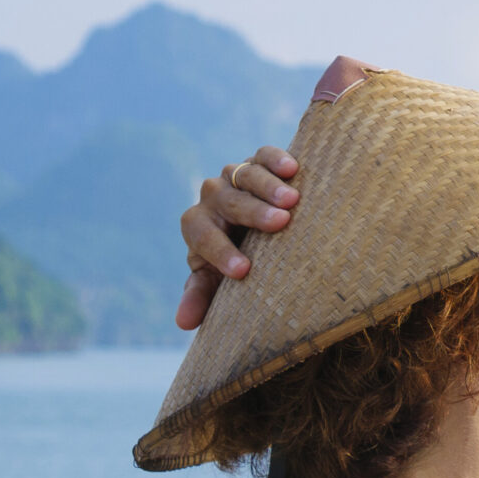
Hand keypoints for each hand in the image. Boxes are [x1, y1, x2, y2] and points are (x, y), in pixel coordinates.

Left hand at [177, 146, 299, 329]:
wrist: (258, 226)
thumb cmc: (240, 258)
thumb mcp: (219, 280)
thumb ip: (201, 296)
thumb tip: (183, 323)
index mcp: (198, 226)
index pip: (201, 234)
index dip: (219, 251)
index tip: (243, 270)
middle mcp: (213, 197)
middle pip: (226, 201)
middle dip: (252, 212)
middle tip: (280, 223)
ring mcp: (235, 176)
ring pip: (243, 174)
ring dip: (267, 186)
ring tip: (293, 200)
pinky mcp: (258, 161)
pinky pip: (262, 154)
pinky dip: (276, 158)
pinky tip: (294, 169)